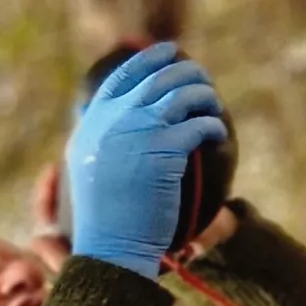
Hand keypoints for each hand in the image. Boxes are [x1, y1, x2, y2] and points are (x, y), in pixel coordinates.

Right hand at [64, 42, 227, 277]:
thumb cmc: (102, 221)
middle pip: (156, 78)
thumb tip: (123, 115)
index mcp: (92, 126)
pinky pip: (199, 125)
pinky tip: (217, 134)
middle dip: (185, 73)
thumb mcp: (87, 172)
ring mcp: (137, 134)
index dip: (148, 61)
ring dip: (204, 96)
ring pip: (183, 94)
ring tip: (212, 107)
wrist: (111, 250)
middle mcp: (112, 123)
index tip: (168, 55)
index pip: (121, 78)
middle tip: (200, 83)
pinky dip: (213, 126)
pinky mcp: (164, 151)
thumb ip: (101, 140)